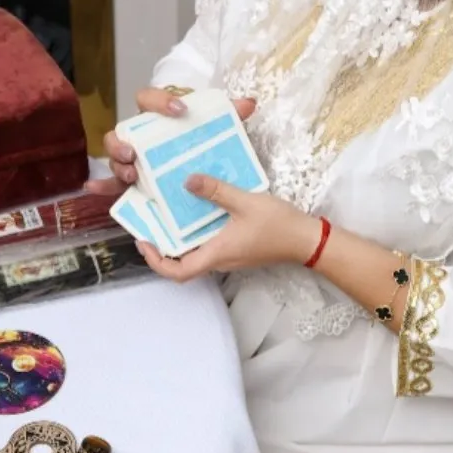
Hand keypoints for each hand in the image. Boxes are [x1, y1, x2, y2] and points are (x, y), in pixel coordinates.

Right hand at [85, 89, 257, 196]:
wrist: (200, 156)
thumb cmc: (202, 135)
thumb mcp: (218, 126)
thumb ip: (230, 114)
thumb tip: (248, 104)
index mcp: (158, 113)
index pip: (148, 98)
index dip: (160, 101)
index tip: (180, 111)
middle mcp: (140, 133)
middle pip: (121, 130)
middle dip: (123, 141)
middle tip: (135, 153)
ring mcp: (134, 156)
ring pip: (115, 155)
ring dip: (117, 163)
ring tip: (131, 175)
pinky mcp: (133, 178)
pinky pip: (113, 181)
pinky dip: (102, 185)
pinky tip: (93, 189)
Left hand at [138, 174, 319, 282]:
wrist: (307, 240)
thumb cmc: (279, 225)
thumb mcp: (245, 202)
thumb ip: (216, 191)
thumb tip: (188, 181)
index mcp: (217, 253)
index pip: (178, 271)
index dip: (156, 261)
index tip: (144, 242)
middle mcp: (220, 260)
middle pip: (182, 265)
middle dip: (162, 249)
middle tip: (150, 226)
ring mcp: (229, 257)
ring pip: (195, 255)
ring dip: (179, 241)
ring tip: (168, 216)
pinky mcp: (237, 250)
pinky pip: (209, 246)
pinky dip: (196, 235)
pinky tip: (197, 212)